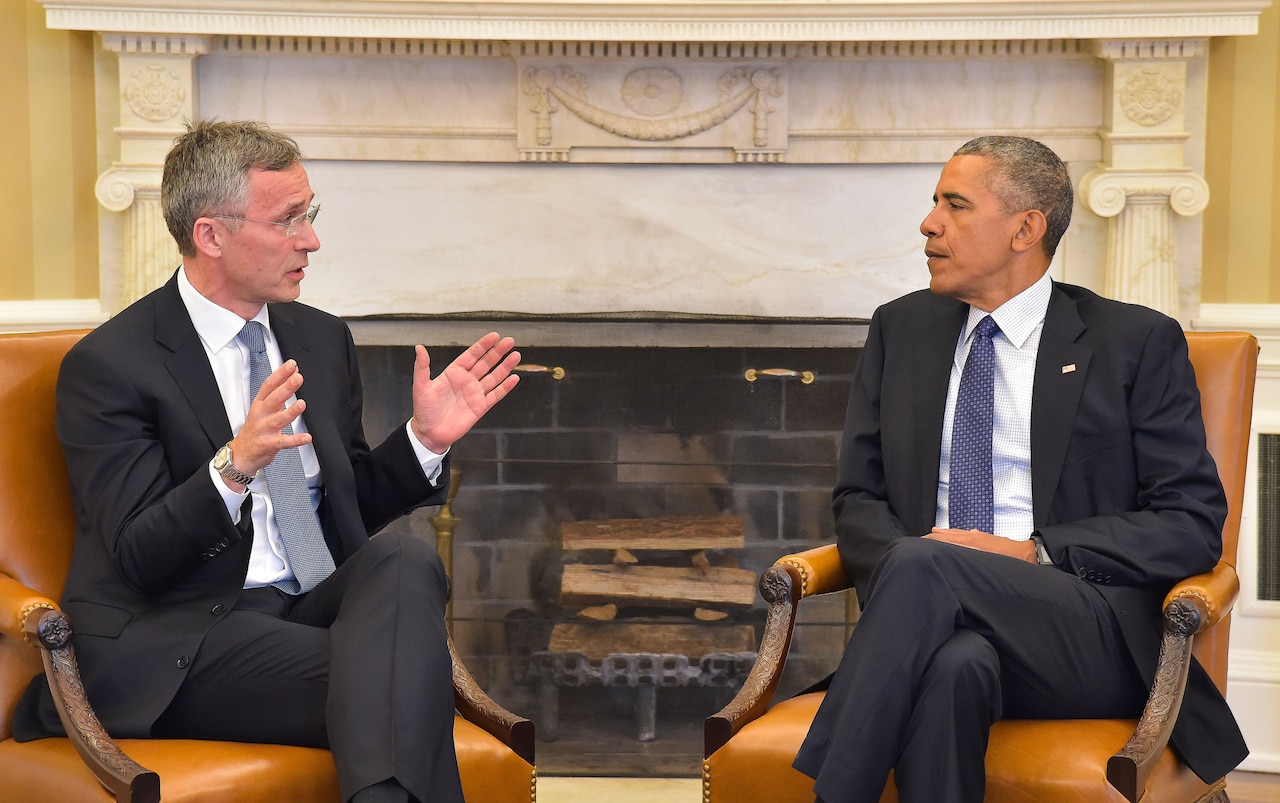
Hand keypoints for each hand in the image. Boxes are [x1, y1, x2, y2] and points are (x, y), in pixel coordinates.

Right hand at [226, 359, 311, 483]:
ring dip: (291, 411)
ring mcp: (265, 430)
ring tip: (301, 404)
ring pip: (279, 419)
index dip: (280, 374)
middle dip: (286, 388)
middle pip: (274, 399)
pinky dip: (296, 440)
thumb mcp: (260, 409)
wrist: (241, 455)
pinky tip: (306, 437)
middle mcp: (261, 415)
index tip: (291, 365)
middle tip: (298, 378)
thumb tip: (291, 376)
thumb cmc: (254, 430)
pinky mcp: (270, 444)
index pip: (269, 386)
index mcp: (259, 405)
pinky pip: (284, 442)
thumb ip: (276, 395)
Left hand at [410, 333, 519, 453]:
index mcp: (454, 373)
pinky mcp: (481, 407)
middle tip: (509, 341)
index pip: (472, 355)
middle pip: (486, 363)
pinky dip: (505, 387)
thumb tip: (419, 348)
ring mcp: (475, 394)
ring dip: (505, 367)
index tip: (494, 336)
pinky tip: (514, 378)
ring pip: (494, 377)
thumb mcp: (421, 386)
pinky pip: (496, 395)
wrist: (430, 433)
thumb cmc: (424, 410)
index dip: (483, 345)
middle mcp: (467, 381)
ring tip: (516, 356)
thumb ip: (422, 367)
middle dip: (498, 352)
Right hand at [925, 528, 1037, 562]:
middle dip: (934, 536)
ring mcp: (978, 536)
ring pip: (956, 533)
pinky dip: (955, 533)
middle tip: (921, 539)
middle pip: (948, 535)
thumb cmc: (1010, 560)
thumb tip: (955, 557)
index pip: (946, 539)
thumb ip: (971, 558)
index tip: (921, 542)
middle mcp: (973, 536)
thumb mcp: (988, 562)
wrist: (1028, 554)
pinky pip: (964, 533)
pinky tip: (955, 533)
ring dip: (944, 533)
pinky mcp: (984, 538)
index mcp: (971, 541)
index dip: (933, 540)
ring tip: (933, 533)